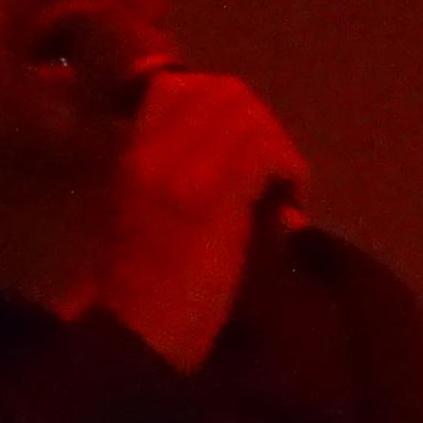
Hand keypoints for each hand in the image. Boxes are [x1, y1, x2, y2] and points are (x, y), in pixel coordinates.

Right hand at [101, 67, 310, 370]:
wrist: (136, 335)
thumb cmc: (146, 294)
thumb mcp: (154, 218)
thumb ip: (187, 179)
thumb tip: (252, 166)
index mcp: (133, 151)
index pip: (182, 86)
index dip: (230, 109)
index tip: (250, 152)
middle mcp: (153, 147)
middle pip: (225, 92)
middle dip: (264, 126)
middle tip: (277, 176)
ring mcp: (181, 167)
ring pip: (250, 117)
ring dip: (281, 152)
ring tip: (284, 197)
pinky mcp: (212, 195)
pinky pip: (265, 153)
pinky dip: (289, 175)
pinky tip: (289, 213)